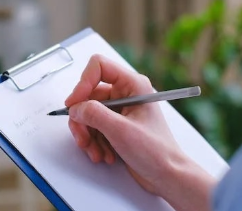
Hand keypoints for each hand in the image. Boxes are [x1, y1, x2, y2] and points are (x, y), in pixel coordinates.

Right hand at [66, 55, 214, 209]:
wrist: (166, 175)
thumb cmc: (156, 151)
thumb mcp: (120, 130)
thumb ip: (94, 114)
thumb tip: (75, 108)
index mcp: (133, 84)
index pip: (99, 66)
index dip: (83, 83)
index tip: (74, 104)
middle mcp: (126, 93)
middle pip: (88, 95)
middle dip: (83, 120)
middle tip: (83, 138)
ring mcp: (120, 110)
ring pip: (88, 113)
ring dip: (88, 135)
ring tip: (97, 152)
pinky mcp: (116, 125)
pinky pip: (93, 127)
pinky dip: (94, 142)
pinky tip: (103, 154)